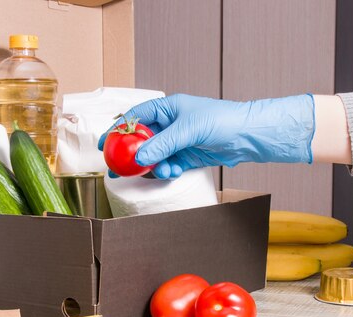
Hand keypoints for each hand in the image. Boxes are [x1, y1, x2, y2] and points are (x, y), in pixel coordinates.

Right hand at [98, 93, 315, 178]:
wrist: (248, 136)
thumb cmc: (222, 120)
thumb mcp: (188, 130)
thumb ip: (163, 143)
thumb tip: (139, 157)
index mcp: (167, 108)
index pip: (135, 117)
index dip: (118, 130)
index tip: (105, 144)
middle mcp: (169, 124)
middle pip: (141, 140)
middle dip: (131, 155)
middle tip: (118, 169)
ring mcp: (177, 141)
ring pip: (154, 156)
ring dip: (154, 166)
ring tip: (161, 171)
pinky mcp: (186, 156)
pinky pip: (168, 165)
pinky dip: (167, 171)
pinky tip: (173, 172)